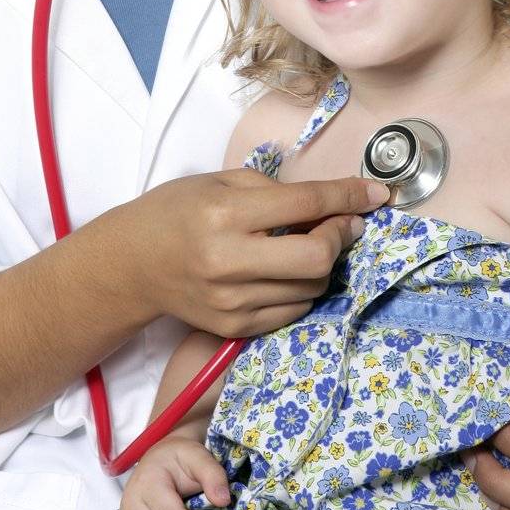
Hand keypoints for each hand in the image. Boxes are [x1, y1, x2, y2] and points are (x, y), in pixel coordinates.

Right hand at [117, 168, 388, 337]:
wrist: (132, 265)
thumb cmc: (177, 210)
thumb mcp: (220, 181)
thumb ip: (275, 192)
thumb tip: (332, 205)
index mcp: (225, 213)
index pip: (304, 205)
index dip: (348, 198)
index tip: (377, 194)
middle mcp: (229, 260)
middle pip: (316, 258)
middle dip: (341, 238)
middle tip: (343, 224)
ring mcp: (231, 301)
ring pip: (310, 289)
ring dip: (323, 265)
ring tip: (309, 245)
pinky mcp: (233, 328)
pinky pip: (292, 312)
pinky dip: (302, 290)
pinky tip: (287, 272)